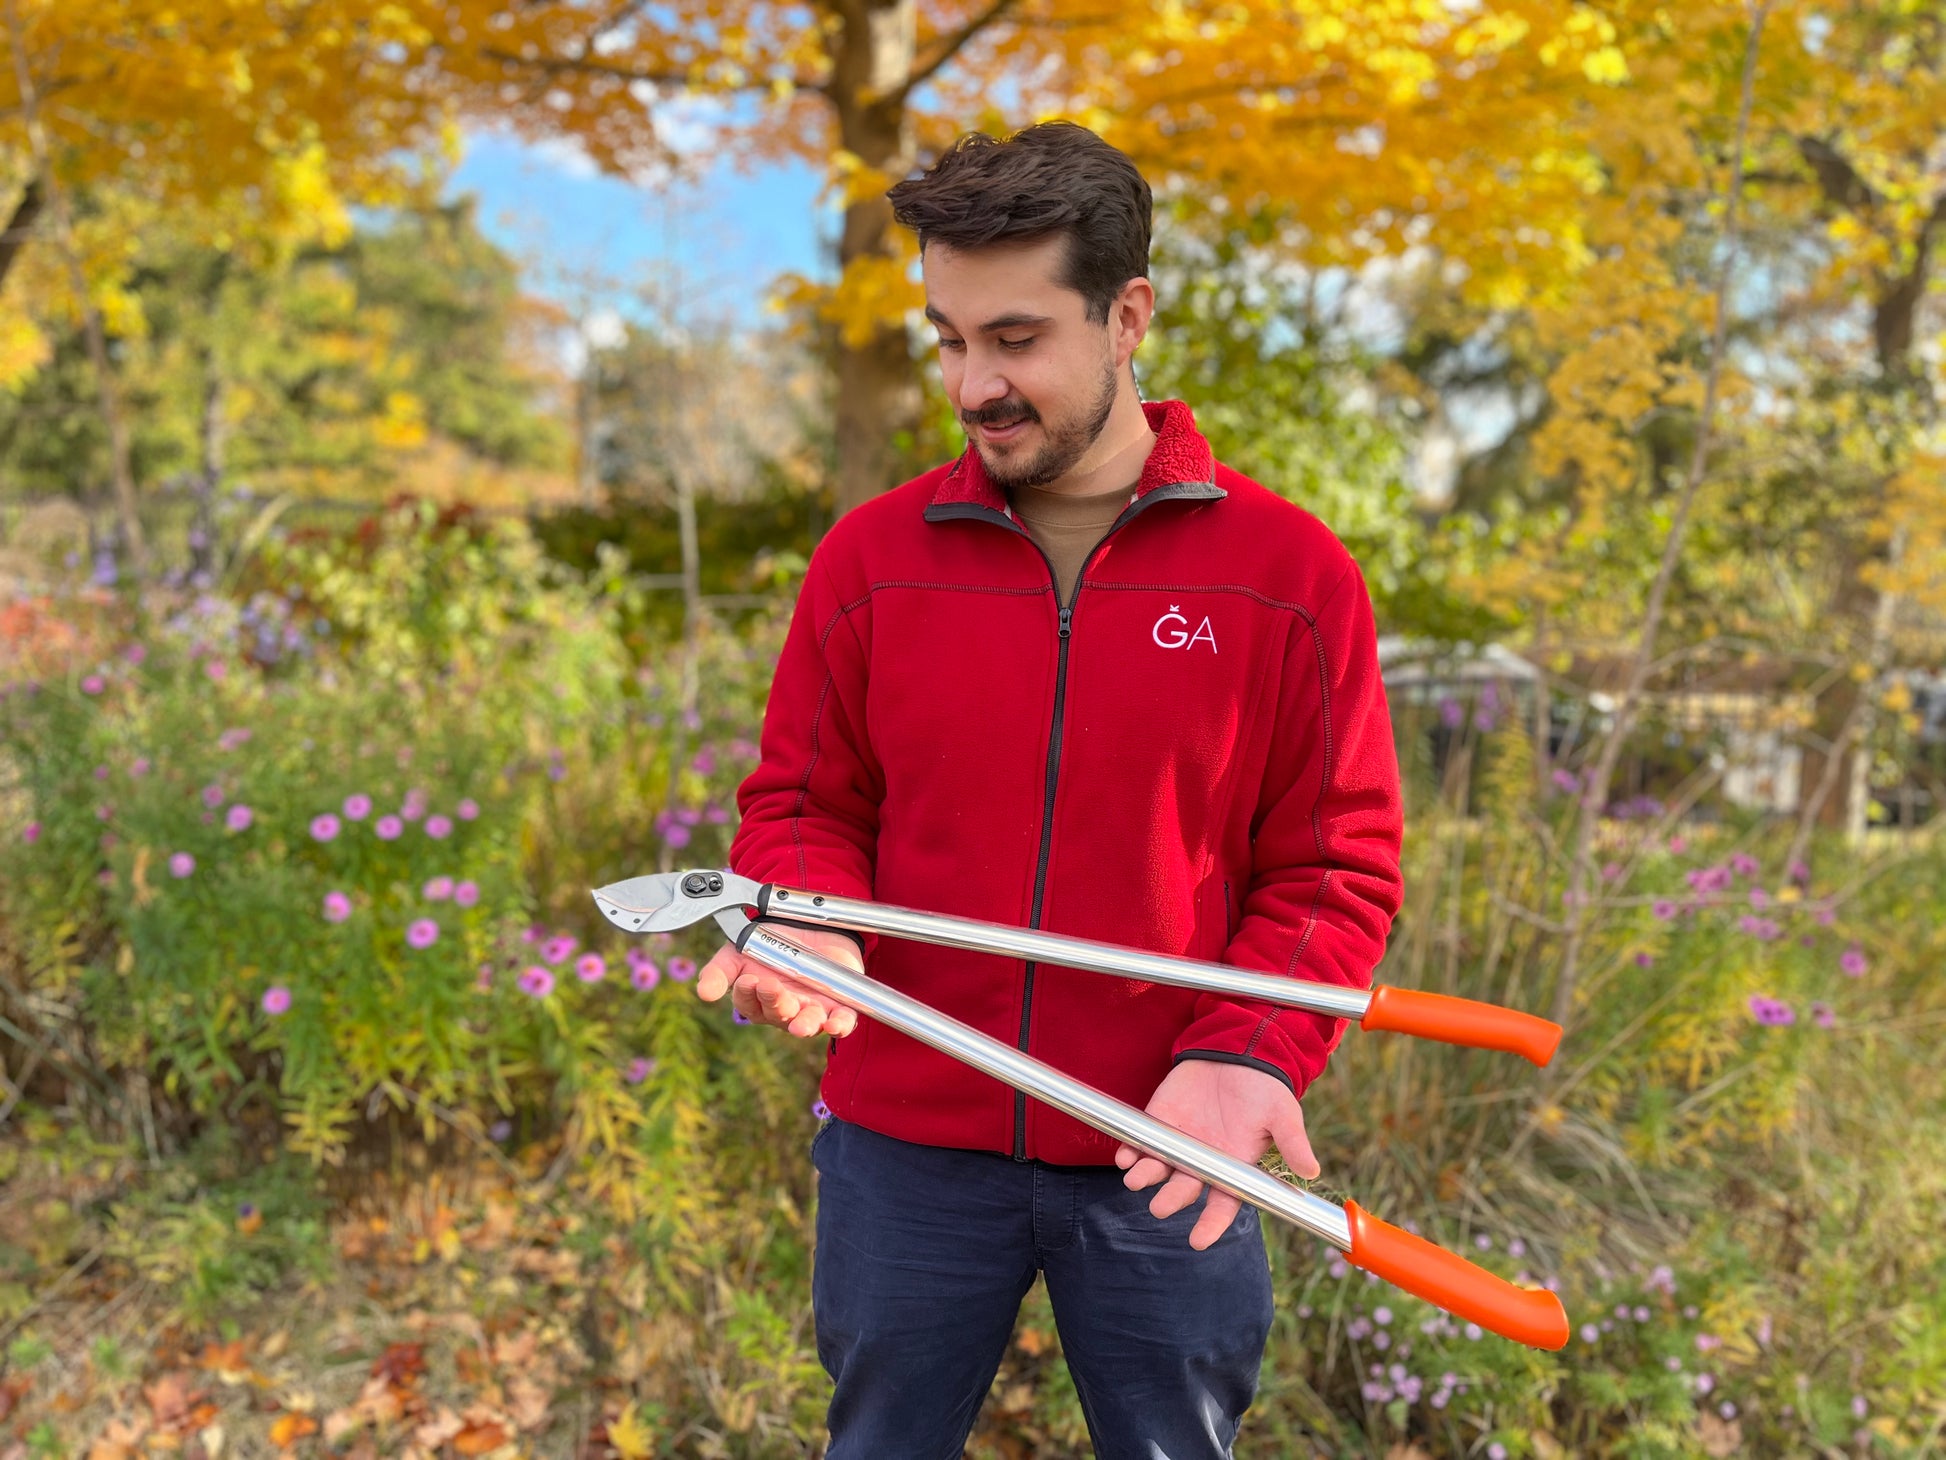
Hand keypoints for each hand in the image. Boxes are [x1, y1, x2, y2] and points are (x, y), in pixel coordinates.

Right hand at [696, 925, 863, 1037]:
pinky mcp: (840, 1003)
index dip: (746, 994)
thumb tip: (704, 992)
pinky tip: (836, 1026)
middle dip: (773, 1002)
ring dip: (804, 1025)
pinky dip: (840, 1025)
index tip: (747, 979)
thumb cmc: (770, 943)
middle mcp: (785, 1010)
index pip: (748, 1004)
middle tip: (769, 985)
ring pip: (807, 1022)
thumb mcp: (739, 951)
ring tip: (799, 1025)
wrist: (808, 923)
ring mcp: (812, 1008)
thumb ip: (720, 971)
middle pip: (778, 1014)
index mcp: (758, 1001)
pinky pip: (842, 1020)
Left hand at [1114, 1059, 1320, 1250]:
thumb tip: (1312, 1171)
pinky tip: (1125, 1155)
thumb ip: (1293, 1142)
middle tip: (1161, 1206)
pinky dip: (1130, 1150)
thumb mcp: (1282, 1113)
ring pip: (1157, 1170)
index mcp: (1232, 1167)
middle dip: (1170, 1200)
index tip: (1198, 1242)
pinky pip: (1140, 1143)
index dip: (1210, 1225)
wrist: (1237, 1051)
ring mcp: (1178, 1142)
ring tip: (1136, 1179)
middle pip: (1183, 1190)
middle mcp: (1202, 1162)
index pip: (1221, 1205)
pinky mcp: (1158, 1121)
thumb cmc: (1263, 1088)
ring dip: (1144, 1177)